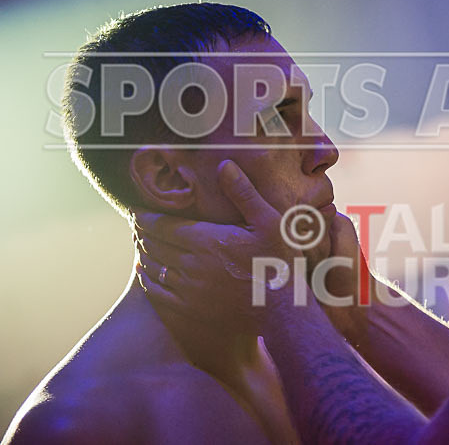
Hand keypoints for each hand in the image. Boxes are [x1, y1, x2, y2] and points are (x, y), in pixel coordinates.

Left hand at [135, 160, 299, 334]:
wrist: (283, 313)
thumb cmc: (280, 264)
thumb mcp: (270, 223)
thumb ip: (244, 193)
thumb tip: (224, 165)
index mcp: (208, 240)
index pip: (161, 225)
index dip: (143, 217)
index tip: (134, 210)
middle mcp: (192, 265)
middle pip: (153, 245)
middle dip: (140, 232)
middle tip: (134, 224)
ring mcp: (189, 291)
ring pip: (152, 268)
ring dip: (141, 254)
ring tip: (138, 244)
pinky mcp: (189, 312)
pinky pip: (156, 294)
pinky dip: (146, 280)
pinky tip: (146, 273)